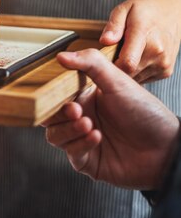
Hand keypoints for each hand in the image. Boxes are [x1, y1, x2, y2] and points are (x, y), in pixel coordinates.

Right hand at [43, 49, 179, 189]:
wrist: (168, 148)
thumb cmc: (147, 113)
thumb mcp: (119, 82)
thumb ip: (90, 64)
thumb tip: (61, 56)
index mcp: (85, 98)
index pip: (55, 95)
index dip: (53, 95)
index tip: (59, 92)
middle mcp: (81, 118)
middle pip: (49, 117)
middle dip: (58, 114)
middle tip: (76, 110)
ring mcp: (82, 140)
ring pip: (55, 136)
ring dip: (68, 130)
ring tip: (89, 124)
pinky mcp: (87, 160)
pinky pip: (70, 152)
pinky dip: (80, 144)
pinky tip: (97, 137)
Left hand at [99, 0, 180, 82]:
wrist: (173, 12)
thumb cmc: (146, 10)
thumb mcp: (125, 9)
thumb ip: (113, 25)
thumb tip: (105, 41)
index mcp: (145, 35)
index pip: (126, 63)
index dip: (110, 67)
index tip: (101, 62)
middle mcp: (157, 52)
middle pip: (128, 73)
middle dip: (115, 68)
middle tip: (111, 55)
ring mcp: (163, 63)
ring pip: (135, 78)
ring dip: (126, 71)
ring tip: (125, 54)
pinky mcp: (166, 71)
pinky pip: (143, 79)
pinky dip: (136, 72)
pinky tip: (136, 58)